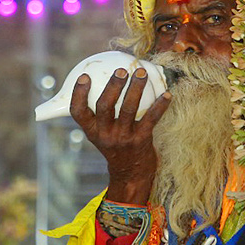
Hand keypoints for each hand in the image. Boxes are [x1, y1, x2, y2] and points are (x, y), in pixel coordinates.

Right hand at [70, 67, 170, 205]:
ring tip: (142, 73)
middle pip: (104, 106)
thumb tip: (108, 80)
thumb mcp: (101, 134)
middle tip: (121, 71)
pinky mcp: (141, 140)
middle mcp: (105, 134)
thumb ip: (99, 114)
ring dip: (136, 89)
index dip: (78, 94)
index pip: (78, 112)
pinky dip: (160, 105)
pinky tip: (167, 94)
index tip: (84, 76)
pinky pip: (151, 119)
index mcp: (92, 131)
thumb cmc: (115, 145)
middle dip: (113, 86)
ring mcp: (123, 138)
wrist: (131, 174)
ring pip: (128, 109)